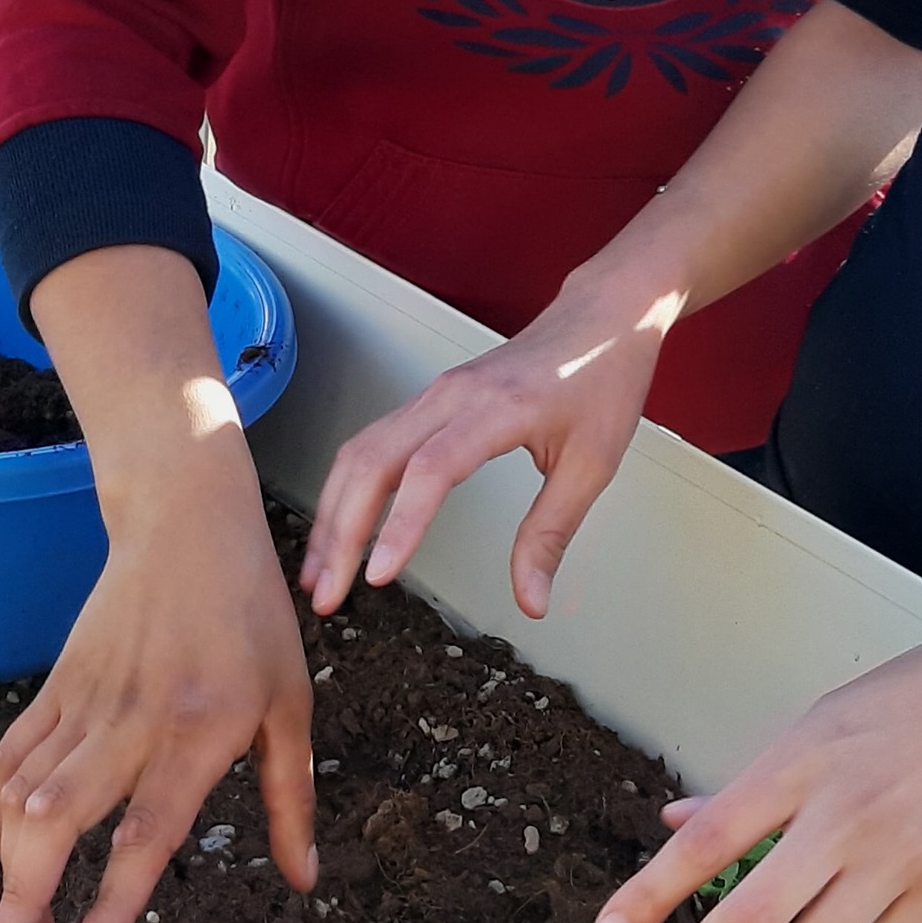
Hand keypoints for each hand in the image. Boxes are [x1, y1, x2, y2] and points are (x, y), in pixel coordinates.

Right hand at [0, 452, 317, 922]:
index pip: (146, 831)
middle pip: (58, 821)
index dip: (111, 902)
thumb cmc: (250, 615)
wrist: (184, 522)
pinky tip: (10, 848)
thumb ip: (292, 798)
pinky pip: (11, 758)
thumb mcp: (290, 704)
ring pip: (22, 795)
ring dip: (7, 865)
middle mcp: (133, 722)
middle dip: (22, 898)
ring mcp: (85, 702)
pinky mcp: (55, 687)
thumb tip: (304, 881)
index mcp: (201, 730)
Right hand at [301, 263, 669, 620]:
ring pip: (359, 452)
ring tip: (319, 573)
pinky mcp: (426, 401)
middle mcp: (450, 397)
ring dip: (332, 514)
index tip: (378, 575)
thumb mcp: (591, 466)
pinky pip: (370, 443)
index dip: (400, 524)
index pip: (431, 470)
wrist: (601, 321)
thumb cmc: (601, 382)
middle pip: (372, 461)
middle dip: (340, 533)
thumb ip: (551, 535)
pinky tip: (340, 527)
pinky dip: (346, 490)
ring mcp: (432, 395)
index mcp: (496, 410)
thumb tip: (531, 601)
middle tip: (327, 595)